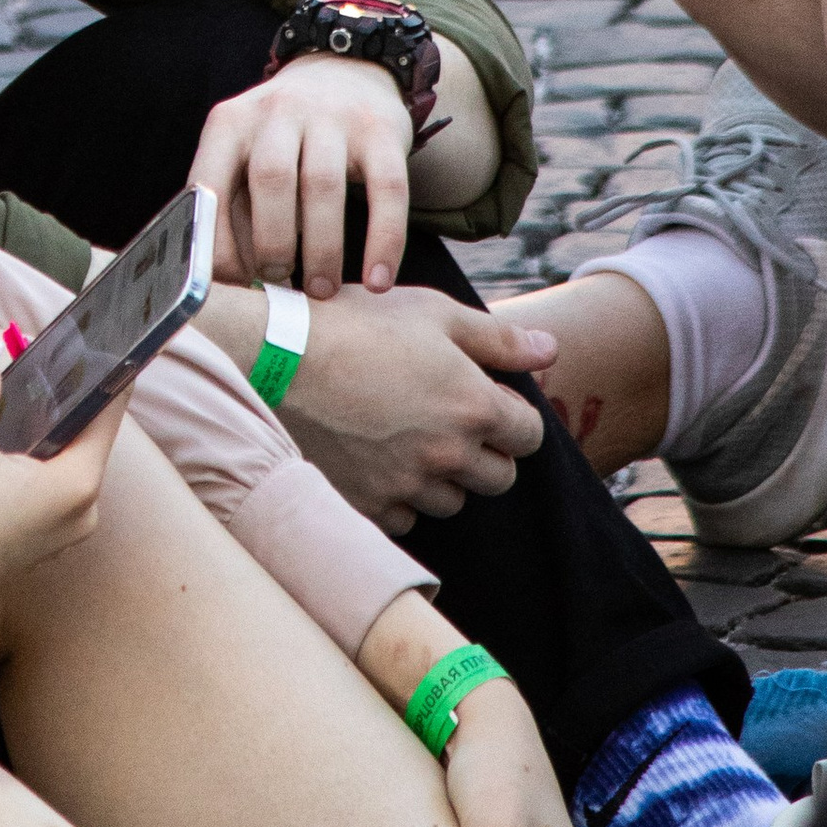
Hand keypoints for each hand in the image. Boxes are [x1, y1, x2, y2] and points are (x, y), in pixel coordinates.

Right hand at [0, 342, 130, 645]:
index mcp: (76, 485)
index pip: (108, 409)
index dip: (103, 366)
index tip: (102, 333)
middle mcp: (79, 512)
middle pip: (69, 430)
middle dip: (28, 399)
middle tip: (1, 369)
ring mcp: (57, 531)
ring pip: (41, 454)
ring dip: (1, 430)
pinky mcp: (33, 540)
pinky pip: (28, 481)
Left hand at [189, 55, 414, 296]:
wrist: (346, 72)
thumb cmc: (284, 141)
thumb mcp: (245, 158)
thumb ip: (234, 212)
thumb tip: (233, 283)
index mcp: (231, 123)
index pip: (210, 184)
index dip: (216, 242)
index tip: (232, 286)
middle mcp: (279, 110)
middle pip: (270, 179)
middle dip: (272, 244)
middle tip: (280, 285)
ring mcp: (332, 115)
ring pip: (323, 185)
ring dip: (322, 250)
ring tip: (321, 291)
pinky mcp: (381, 129)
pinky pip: (387, 189)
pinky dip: (383, 240)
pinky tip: (376, 282)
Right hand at [275, 287, 551, 528]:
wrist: (276, 358)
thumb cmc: (357, 324)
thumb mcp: (432, 312)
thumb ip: (499, 337)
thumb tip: (551, 350)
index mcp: (473, 406)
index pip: (530, 435)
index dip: (513, 415)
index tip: (486, 399)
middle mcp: (448, 456)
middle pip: (499, 478)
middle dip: (486, 451)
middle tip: (449, 418)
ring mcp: (408, 486)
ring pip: (452, 500)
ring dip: (443, 475)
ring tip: (408, 434)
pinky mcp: (370, 505)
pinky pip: (406, 514)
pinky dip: (401, 493)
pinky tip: (377, 456)